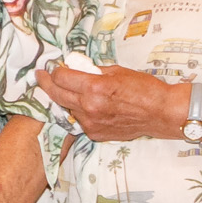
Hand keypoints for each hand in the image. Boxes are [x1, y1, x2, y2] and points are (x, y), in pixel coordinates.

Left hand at [41, 62, 194, 144]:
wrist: (160, 113)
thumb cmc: (143, 88)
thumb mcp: (117, 71)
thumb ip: (93, 71)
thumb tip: (76, 68)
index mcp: (94, 88)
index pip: (61, 78)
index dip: (55, 71)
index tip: (52, 68)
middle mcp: (89, 107)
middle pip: (57, 94)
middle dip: (47, 83)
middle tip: (41, 76)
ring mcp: (91, 123)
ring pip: (68, 108)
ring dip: (66, 99)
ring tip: (71, 90)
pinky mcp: (96, 134)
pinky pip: (80, 121)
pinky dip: (81, 112)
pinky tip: (90, 106)